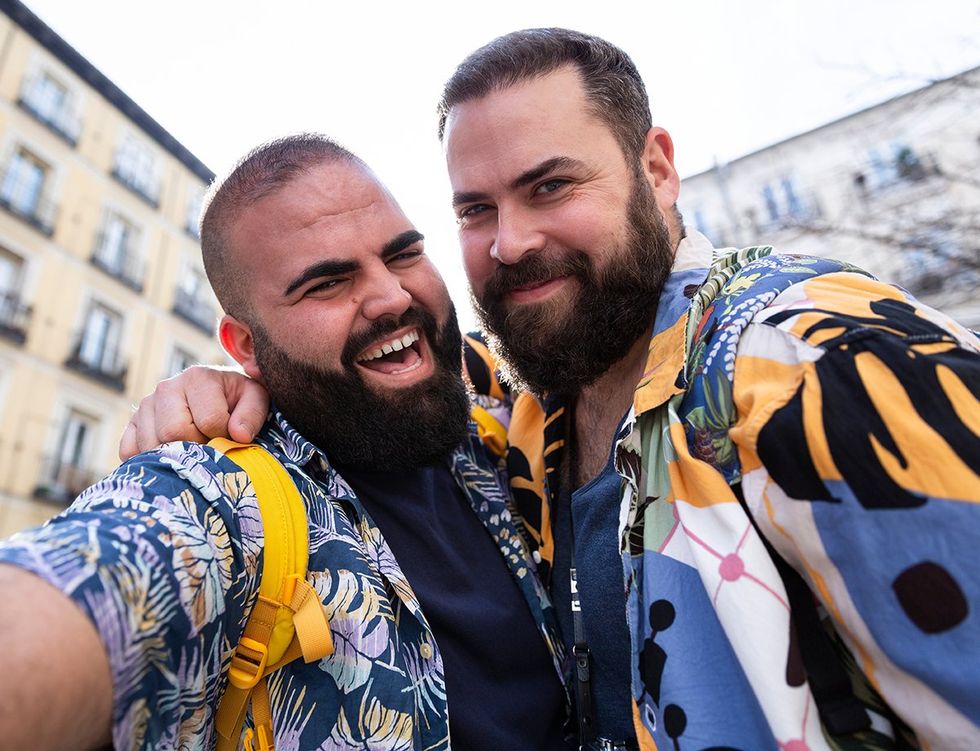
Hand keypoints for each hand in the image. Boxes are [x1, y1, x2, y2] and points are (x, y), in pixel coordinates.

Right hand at [119, 366, 270, 459]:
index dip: (224, 436)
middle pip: (173, 433)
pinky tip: (170, 456)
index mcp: (198, 378)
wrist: (216, 395)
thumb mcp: (255, 399)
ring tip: (193, 448)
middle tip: (210, 446)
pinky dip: (149, 461)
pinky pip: (130, 451)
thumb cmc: (237, 400)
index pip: (209, 421)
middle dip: (196, 448)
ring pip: (151, 445)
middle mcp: (166, 388)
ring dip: (174, 456)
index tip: (231, 435)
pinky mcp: (131, 424)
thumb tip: (239, 435)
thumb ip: (252, 414)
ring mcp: (145, 406)